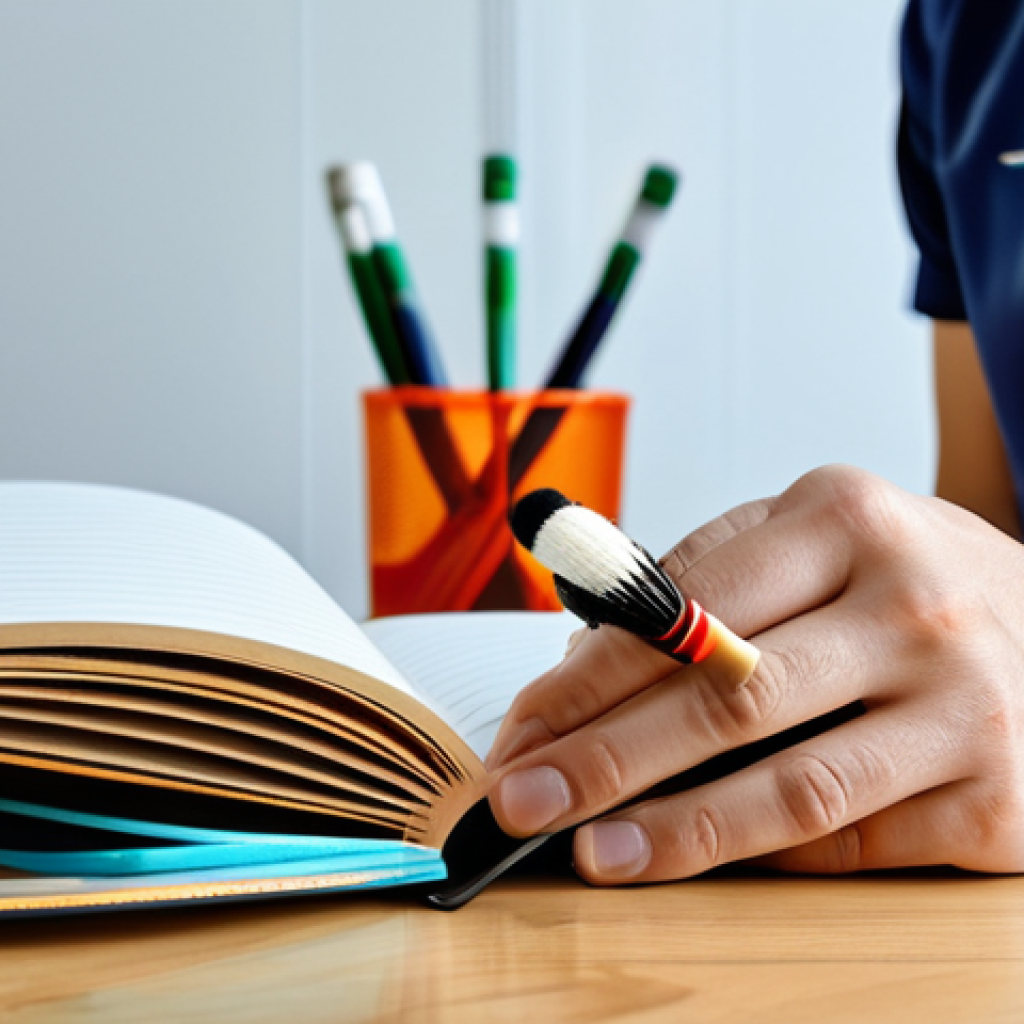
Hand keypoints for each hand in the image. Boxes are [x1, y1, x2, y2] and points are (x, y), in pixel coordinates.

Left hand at [486, 465, 1023, 883]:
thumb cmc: (907, 582)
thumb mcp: (820, 538)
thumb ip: (709, 578)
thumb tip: (586, 662)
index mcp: (844, 519)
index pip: (684, 609)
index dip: (589, 678)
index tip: (524, 727)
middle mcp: (910, 605)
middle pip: (724, 697)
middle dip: (603, 757)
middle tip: (522, 799)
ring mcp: (963, 704)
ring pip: (789, 786)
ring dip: (674, 829)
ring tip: (593, 851)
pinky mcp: (998, 797)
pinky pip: (850, 841)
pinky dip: (761, 853)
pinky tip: (695, 857)